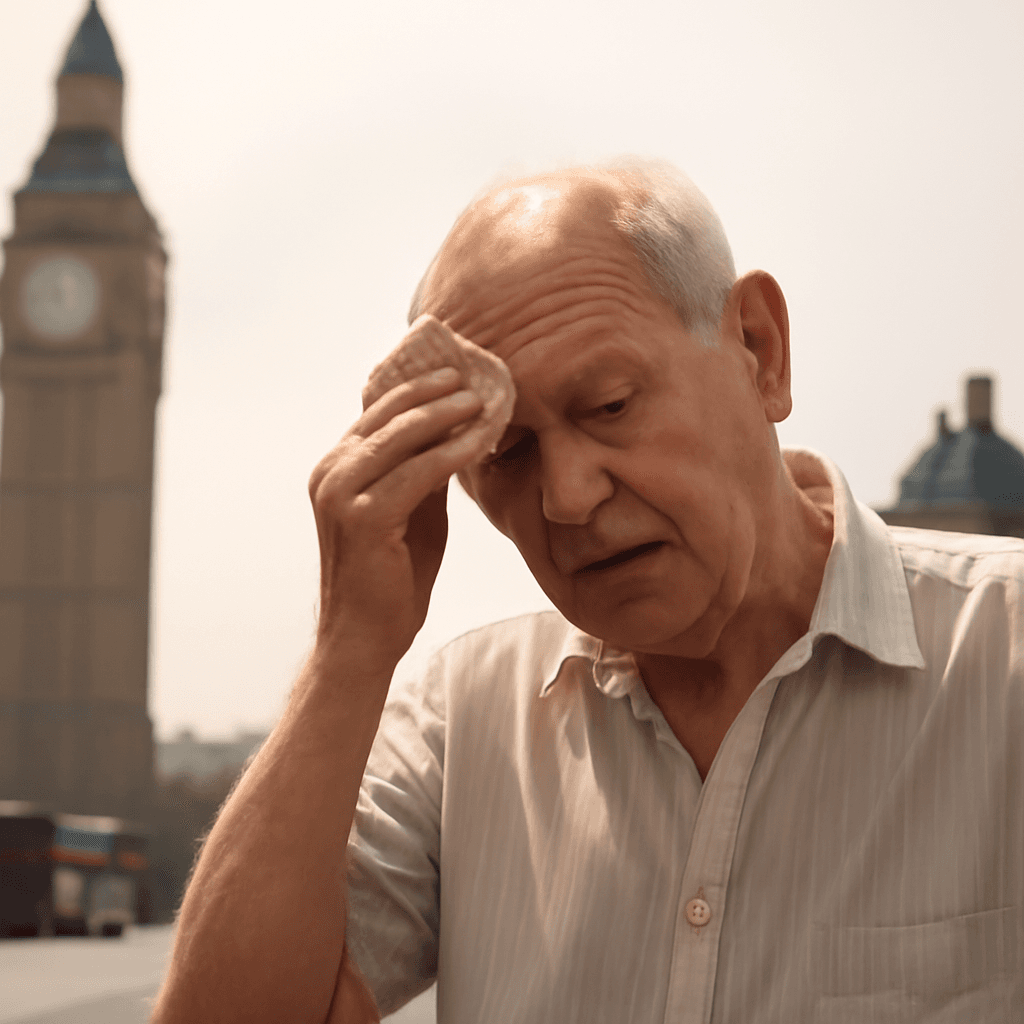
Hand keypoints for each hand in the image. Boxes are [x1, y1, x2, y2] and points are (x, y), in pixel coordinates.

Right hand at [308, 366, 486, 670]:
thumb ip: (424, 472)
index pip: (376, 412)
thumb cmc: (392, 577)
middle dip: (431, 391)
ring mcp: (341, 492)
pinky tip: (479, 440)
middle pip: (386, 414)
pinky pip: (417, 472)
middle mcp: (330, 473)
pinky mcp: (363, 516)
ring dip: (445, 413)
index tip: (453, 372)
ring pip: (400, 436)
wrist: (364, 637)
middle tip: (470, 375)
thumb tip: (457, 432)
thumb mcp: (412, 511)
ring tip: (481, 399)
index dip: (415, 388)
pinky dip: (452, 452)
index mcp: (335, 468)